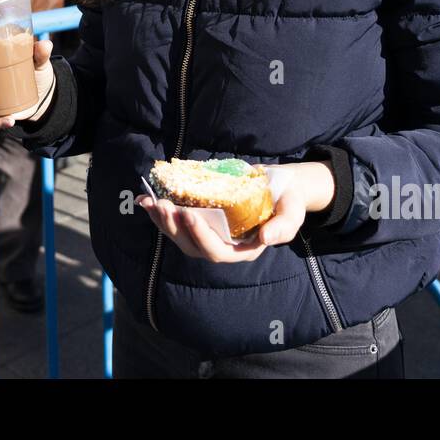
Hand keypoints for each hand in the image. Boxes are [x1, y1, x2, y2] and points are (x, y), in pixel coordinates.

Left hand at [134, 162, 333, 263]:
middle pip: (192, 246)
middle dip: (174, 228)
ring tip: (151, 202)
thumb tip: (266, 239)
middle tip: (163, 205)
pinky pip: (175, 221)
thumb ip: (283, 227)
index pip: (217, 251)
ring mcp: (208, 234)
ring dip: (162, 221)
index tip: (189, 214)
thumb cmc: (288, 202)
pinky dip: (160, 212)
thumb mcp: (292, 213)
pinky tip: (146, 199)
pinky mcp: (198, 220)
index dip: (200, 235)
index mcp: (242, 250)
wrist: (279, 188)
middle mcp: (222, 246)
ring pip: (179, 236)